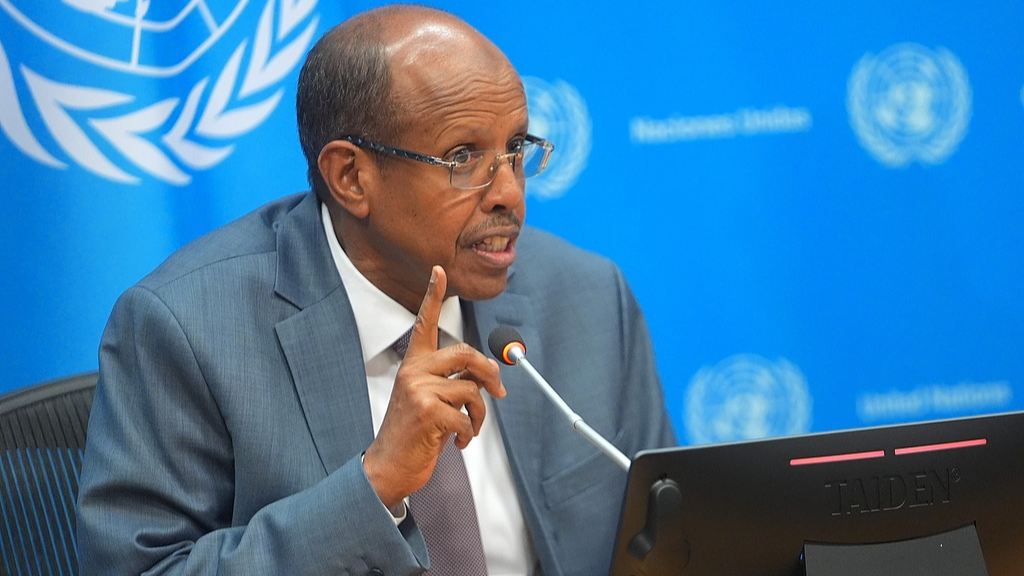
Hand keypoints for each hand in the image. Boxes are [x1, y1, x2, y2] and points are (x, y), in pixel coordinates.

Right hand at [362, 266, 505, 509]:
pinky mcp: (427, 411)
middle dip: (490, 373)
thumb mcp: (432, 399)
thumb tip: (490, 371)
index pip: (425, 322)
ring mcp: (418, 389)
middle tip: (499, 392)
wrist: (390, 464)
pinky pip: (467, 416)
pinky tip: (458, 442)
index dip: (433, 295)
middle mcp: (414, 370)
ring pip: (472, 389)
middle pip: (466, 354)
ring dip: (480, 415)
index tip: (439, 270)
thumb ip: (455, 380)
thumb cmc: (414, 432)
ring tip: (468, 429)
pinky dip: (470, 433)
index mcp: (414, 363)